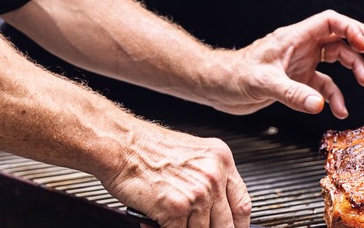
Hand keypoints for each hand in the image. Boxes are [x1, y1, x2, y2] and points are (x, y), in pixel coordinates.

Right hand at [103, 120, 251, 227]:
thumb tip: (216, 210)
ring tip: (166, 220)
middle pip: (226, 225)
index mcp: (221, 160)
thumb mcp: (192, 157)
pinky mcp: (176, 208)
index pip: (242, 205)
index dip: (238, 226)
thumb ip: (208, 181)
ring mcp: (197, 193)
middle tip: (193, 226)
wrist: (120, 145)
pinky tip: (153, 222)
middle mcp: (214, 176)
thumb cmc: (147, 149)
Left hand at [211, 9, 363, 118]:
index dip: (352, 28)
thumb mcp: (263, 83)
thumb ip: (292, 93)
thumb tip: (319, 103)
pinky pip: (324, 85)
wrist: (218, 87)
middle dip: (360, 45)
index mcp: (294, 37)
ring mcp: (300, 63)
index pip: (330, 22)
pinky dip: (334, 96)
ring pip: (336, 60)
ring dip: (353, 70)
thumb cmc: (233, 75)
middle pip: (339, 38)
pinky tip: (338, 110)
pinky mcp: (297, 81)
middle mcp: (301, 47)